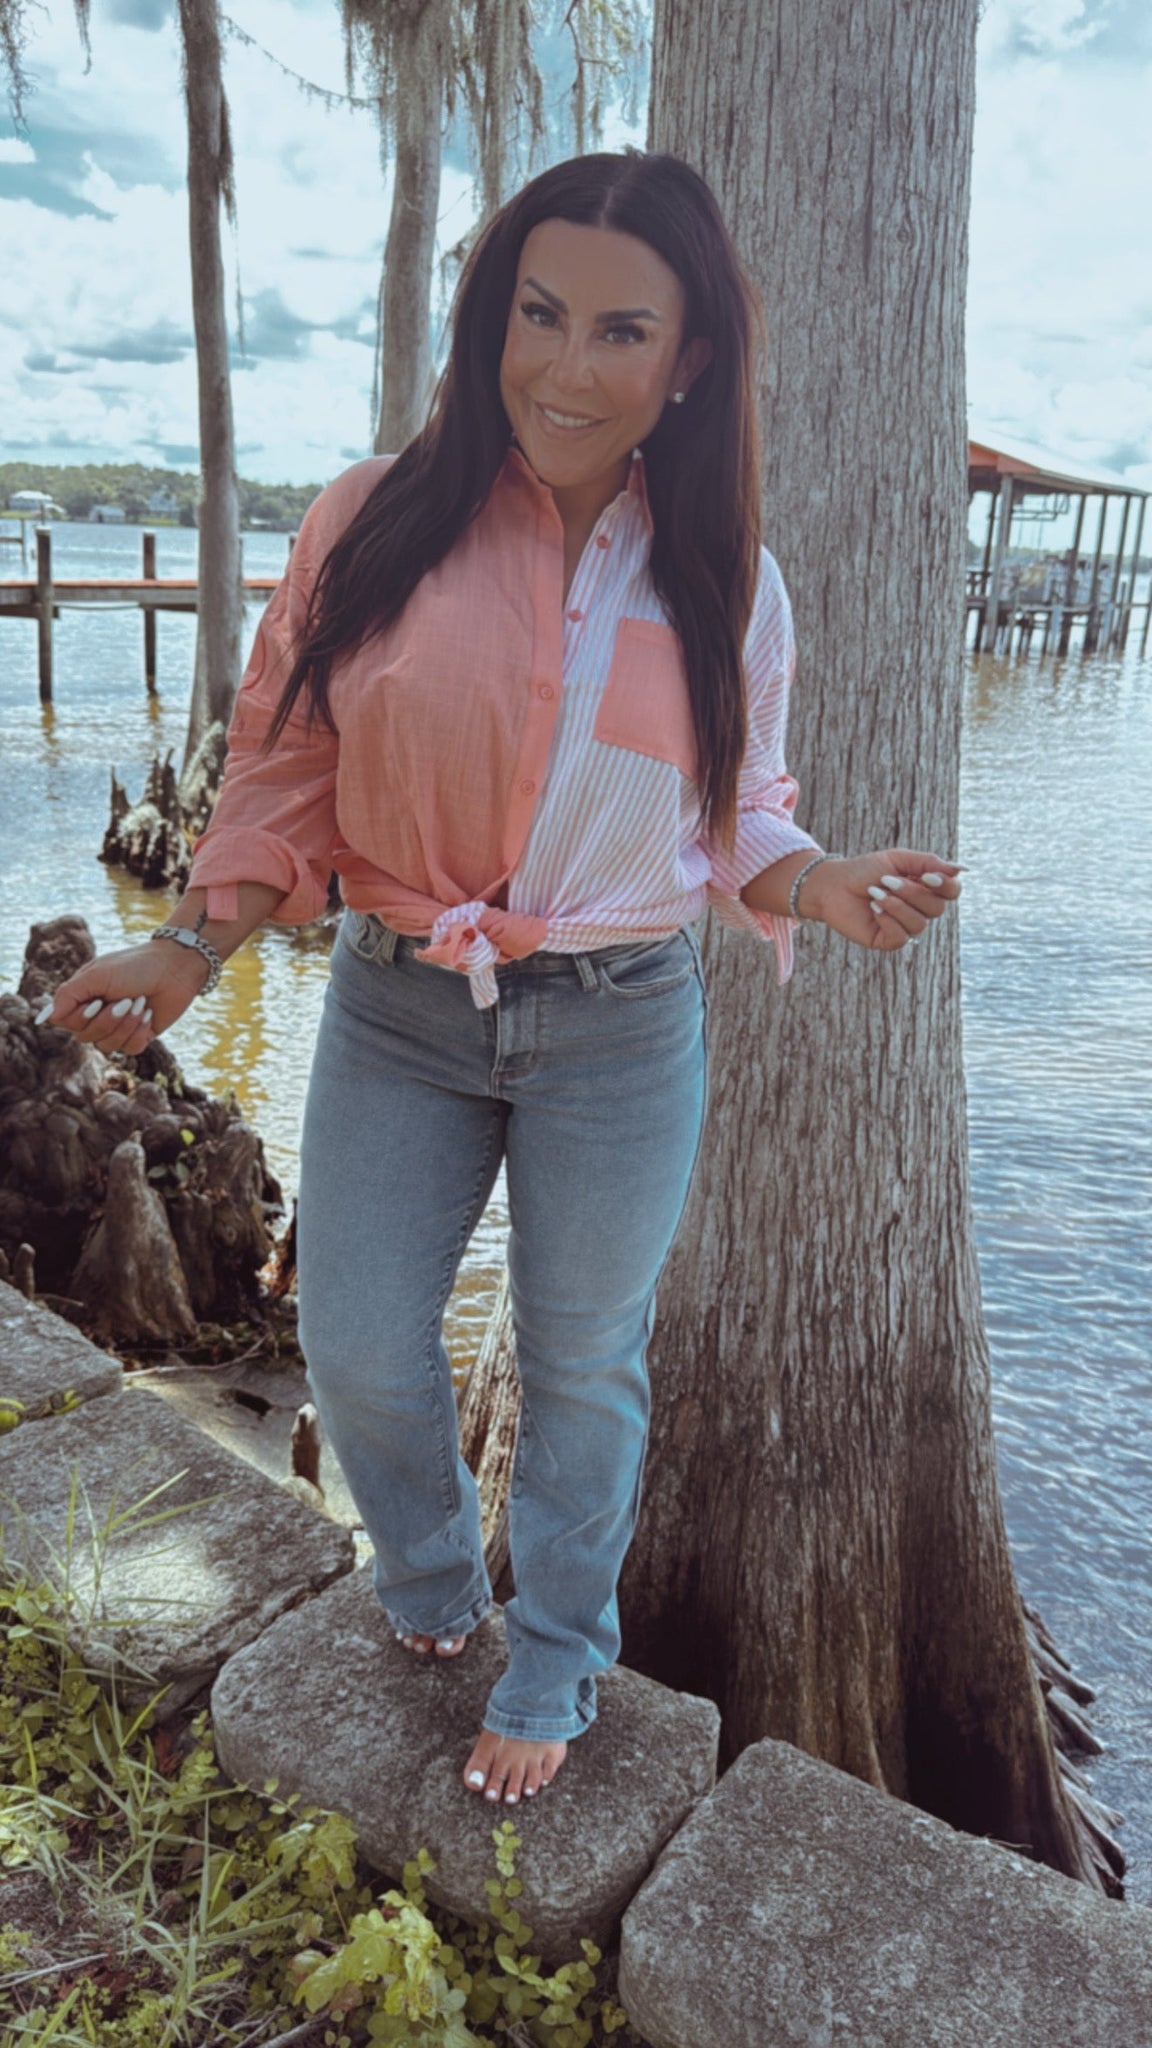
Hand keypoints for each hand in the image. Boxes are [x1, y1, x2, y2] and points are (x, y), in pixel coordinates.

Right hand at [33, 940, 210, 1054]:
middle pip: (85, 1037)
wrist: (174, 968)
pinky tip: (149, 1014)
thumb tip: (48, 1018)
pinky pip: (129, 1050)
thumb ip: (69, 994)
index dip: (78, 1017)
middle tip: (126, 999)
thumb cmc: (134, 966)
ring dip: (125, 1025)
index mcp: (83, 998)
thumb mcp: (97, 974)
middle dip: (107, 1019)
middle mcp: (97, 1015)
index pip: (63, 1022)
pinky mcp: (139, 1036)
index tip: (95, 1002)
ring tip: (140, 1003)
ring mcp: (118, 1027)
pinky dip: (139, 1032)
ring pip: (106, 1046)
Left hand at [801, 851, 963, 952]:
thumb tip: (959, 869)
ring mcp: (904, 927)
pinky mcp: (888, 941)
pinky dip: (887, 920)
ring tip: (875, 893)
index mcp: (925, 889)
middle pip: (937, 908)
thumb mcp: (898, 859)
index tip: (928, 877)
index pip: (952, 892)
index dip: (946, 886)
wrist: (833, 885)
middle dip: (913, 893)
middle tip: (888, 881)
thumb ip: (928, 863)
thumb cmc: (865, 870)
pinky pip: (901, 937)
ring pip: (919, 924)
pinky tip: (873, 909)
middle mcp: (919, 909)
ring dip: (896, 905)